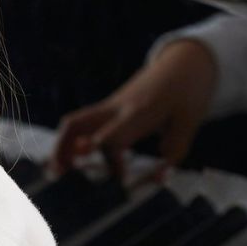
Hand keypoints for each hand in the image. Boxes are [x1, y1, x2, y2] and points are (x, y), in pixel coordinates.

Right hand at [49, 39, 217, 180]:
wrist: (183, 63)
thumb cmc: (188, 93)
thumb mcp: (190, 121)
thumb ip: (174, 148)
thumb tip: (156, 176)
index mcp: (139, 112)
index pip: (113, 137)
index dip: (109, 160)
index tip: (117, 182)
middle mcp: (117, 108)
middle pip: (78, 124)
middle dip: (63, 149)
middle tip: (57, 176)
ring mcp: (110, 107)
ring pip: (74, 123)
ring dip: (61, 146)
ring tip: (55, 173)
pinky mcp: (109, 109)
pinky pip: (81, 124)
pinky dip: (70, 141)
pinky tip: (68, 163)